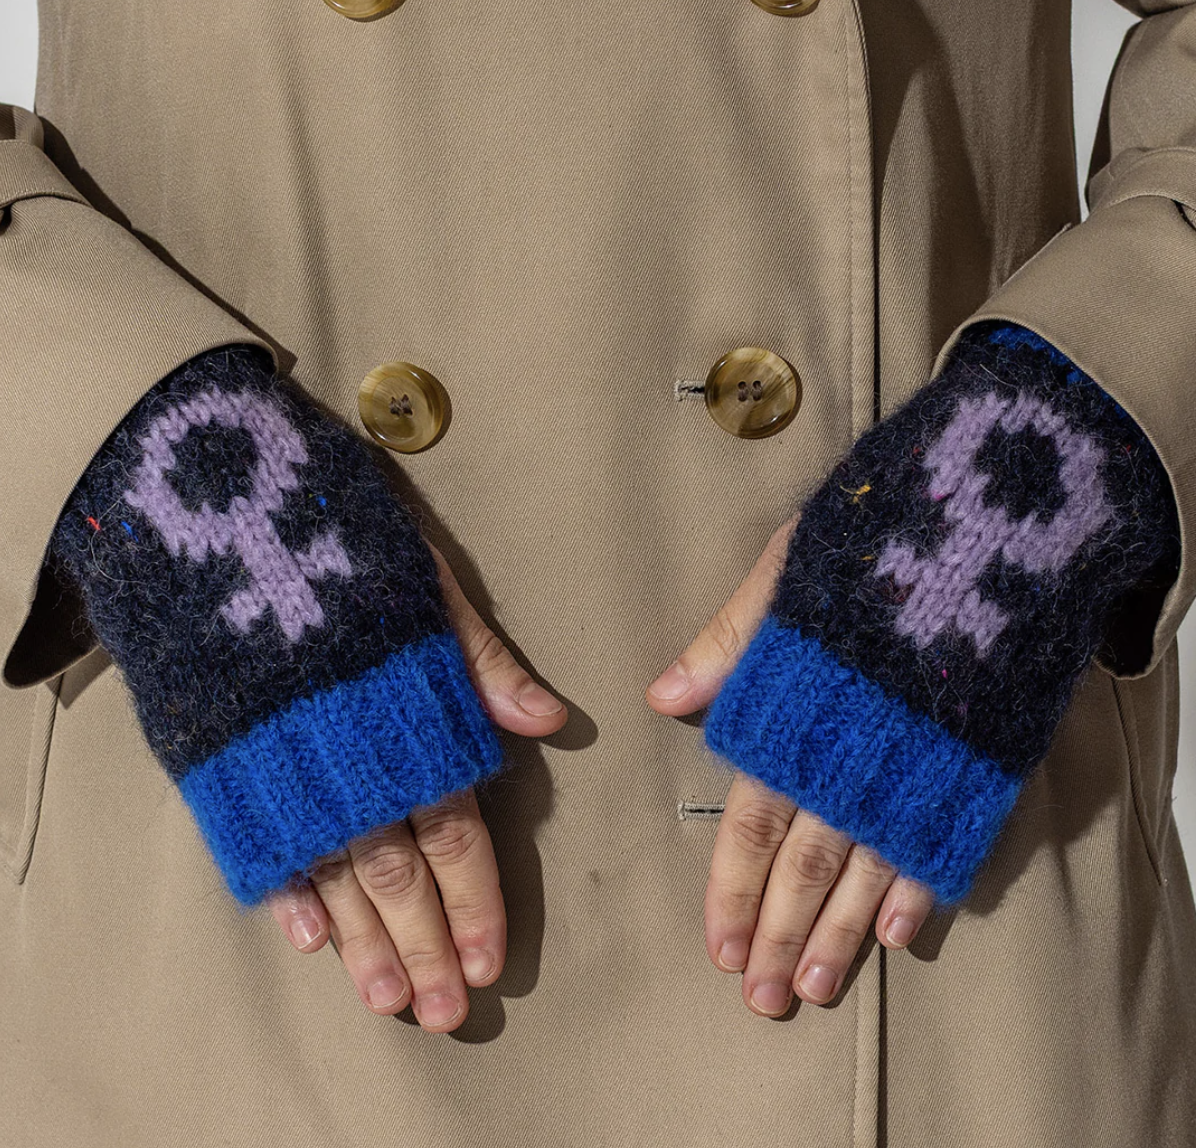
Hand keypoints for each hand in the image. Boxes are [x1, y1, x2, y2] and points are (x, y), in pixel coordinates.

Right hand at [266, 540, 566, 1031]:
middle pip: (397, 875)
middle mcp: (350, 765)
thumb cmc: (340, 546)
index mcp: (408, 727)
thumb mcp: (425, 590)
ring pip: (333, 875)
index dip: (474, 901)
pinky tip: (307, 939)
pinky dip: (284, 892)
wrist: (219, 520)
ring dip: (364, 943)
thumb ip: (480, 662)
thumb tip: (547, 720)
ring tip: (389, 1001)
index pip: (453, 835)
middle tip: (449, 1015)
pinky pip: (259, 841)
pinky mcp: (230, 766)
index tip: (491, 963)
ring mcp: (285, 771)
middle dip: (426, 948)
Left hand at [646, 515, 935, 1014]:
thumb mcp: (785, 578)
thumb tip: (663, 698)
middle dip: (783, 934)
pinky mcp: (975, 762)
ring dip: (842, 934)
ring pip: (871, 867)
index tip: (720, 949)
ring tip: (815, 988)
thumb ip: (730, 644)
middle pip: (809, 864)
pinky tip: (901, 935)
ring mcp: (918, 766)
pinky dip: (922, 888)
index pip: (756, 824)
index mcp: (800, 718)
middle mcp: (854, 757)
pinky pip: (946, 837)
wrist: (988, 524)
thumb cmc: (873, 545)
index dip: (736, 890)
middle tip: (761, 999)